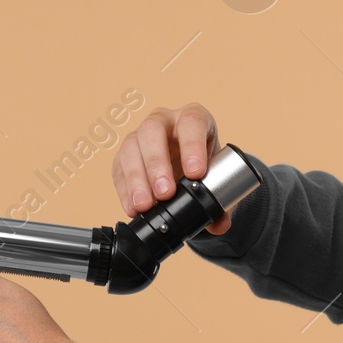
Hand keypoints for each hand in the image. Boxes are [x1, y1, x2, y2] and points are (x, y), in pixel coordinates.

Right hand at [113, 102, 230, 234]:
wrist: (188, 168)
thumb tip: (220, 223)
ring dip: (136, 178)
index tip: (196, 173)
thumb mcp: (220, 177)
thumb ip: (223, 200)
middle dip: (157, 163)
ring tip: (145, 205)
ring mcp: (139, 136)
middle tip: (166, 193)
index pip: (191, 122)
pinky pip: (118, 169)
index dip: (192, 146)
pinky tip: (133, 207)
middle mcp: (163, 121)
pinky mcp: (123, 155)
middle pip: (152, 131)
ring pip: (130, 148)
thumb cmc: (205, 165)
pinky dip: (125, 190)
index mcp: (193, 118)